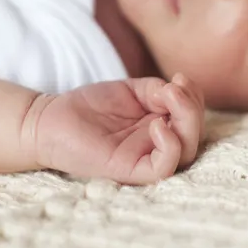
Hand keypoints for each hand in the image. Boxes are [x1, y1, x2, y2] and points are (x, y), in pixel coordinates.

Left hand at [27, 73, 204, 184]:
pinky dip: (169, 145)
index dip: (195, 98)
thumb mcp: (131, 90)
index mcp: (159, 125)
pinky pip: (162, 168)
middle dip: (193, 108)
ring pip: (185, 152)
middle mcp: (156, 145)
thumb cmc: (90, 106)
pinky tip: (156, 124)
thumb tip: (177, 91)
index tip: (180, 77)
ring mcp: (144, 158)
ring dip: (187, 121)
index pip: (192, 119)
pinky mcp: (129, 170)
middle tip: (177, 88)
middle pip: (194, 136)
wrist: (52, 118)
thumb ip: (157, 90)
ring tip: (171, 97)